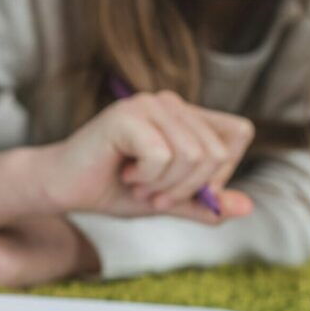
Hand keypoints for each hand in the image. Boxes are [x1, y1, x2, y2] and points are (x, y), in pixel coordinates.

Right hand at [43, 91, 255, 223]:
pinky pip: (162, 155)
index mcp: (185, 116)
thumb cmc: (110, 189)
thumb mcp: (167, 201)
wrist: (61, 188)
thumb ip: (204, 202)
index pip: (238, 134)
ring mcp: (148, 105)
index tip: (183, 190)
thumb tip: (248, 207)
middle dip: (188, 188)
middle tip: (153, 195)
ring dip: (164, 186)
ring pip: (192, 155)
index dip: (221, 171)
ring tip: (137, 185)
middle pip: (217, 151)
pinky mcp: (127, 116)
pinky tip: (124, 175)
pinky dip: (146, 178)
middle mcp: (170, 103)